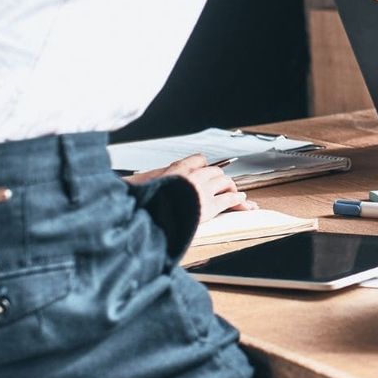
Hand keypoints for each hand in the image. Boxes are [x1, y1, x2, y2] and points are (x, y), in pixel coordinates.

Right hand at [124, 154, 255, 223]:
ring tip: (235, 193)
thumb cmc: (147, 204)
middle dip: (219, 178)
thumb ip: (150, 180)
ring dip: (230, 187)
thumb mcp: (143, 185)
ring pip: (224, 182)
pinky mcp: (209, 206)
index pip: (197, 159)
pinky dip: (237, 199)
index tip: (206, 170)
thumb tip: (136, 181)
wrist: (152, 218)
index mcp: (176, 171)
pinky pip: (229, 199)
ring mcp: (202, 191)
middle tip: (222, 185)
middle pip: (214, 171)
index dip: (203, 166)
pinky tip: (242, 201)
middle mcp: (192, 177)